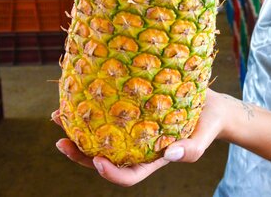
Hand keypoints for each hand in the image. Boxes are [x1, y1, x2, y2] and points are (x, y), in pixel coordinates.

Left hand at [51, 89, 225, 186]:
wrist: (212, 106)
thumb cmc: (208, 125)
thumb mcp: (203, 140)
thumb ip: (191, 151)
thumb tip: (170, 155)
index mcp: (151, 160)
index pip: (127, 175)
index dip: (109, 173)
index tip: (98, 160)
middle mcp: (136, 148)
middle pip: (103, 158)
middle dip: (79, 153)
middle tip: (62, 142)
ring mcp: (131, 130)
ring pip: (99, 136)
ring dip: (76, 130)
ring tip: (58, 116)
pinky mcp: (130, 110)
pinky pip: (106, 114)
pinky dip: (91, 107)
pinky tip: (78, 95)